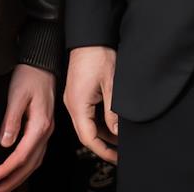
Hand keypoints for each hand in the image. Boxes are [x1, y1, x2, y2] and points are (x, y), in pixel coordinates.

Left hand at [0, 64, 55, 190]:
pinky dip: (25, 167)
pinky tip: (16, 171)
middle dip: (12, 181)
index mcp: (40, 125)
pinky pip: (36, 155)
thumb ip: (11, 119)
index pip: (22, 155)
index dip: (6, 170)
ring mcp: (46, 131)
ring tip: (3, 187)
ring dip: (19, 177)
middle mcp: (46, 131)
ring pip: (34, 162)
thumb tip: (5, 143)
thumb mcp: (17, 94)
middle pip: (30, 165)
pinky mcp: (42, 128)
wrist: (42, 63)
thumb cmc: (30, 75)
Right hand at [63, 45, 118, 163]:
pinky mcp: (77, 93)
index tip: (117, 158)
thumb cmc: (98, 55)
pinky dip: (99, 121)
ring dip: (103, 132)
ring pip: (87, 124)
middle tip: (121, 152)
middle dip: (104, 145)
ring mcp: (73, 99)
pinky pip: (87, 114)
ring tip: (121, 138)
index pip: (89, 138)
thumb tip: (117, 133)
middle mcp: (72, 104)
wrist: (89, 35)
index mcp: (77, 105)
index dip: (103, 151)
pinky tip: (113, 122)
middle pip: (87, 133)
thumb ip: (113, 112)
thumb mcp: (111, 85)